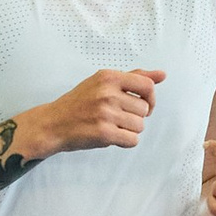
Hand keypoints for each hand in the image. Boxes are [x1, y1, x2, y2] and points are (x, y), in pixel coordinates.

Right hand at [20, 67, 162, 156]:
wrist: (53, 123)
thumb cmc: (79, 103)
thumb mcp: (103, 82)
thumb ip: (134, 77)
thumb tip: (162, 74)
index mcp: (109, 77)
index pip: (148, 85)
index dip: (150, 98)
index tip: (142, 104)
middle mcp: (107, 93)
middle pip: (145, 109)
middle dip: (134, 116)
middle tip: (115, 116)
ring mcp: (105, 113)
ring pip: (140, 126)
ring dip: (129, 129)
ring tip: (111, 125)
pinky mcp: (104, 133)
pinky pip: (132, 140)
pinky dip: (125, 141)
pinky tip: (111, 135)